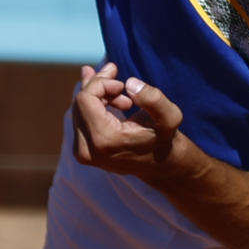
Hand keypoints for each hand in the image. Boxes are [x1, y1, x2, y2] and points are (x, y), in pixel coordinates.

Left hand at [72, 61, 186, 176]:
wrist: (158, 165)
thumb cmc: (163, 138)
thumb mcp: (169, 116)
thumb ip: (153, 98)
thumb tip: (129, 84)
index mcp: (105, 140)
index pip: (85, 98)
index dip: (102, 83)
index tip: (122, 85)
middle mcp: (87, 150)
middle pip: (80, 102)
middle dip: (100, 86)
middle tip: (121, 83)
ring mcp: (82, 153)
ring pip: (79, 107)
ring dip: (99, 96)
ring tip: (124, 100)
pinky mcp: (81, 152)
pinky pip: (80, 117)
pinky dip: (95, 105)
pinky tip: (113, 105)